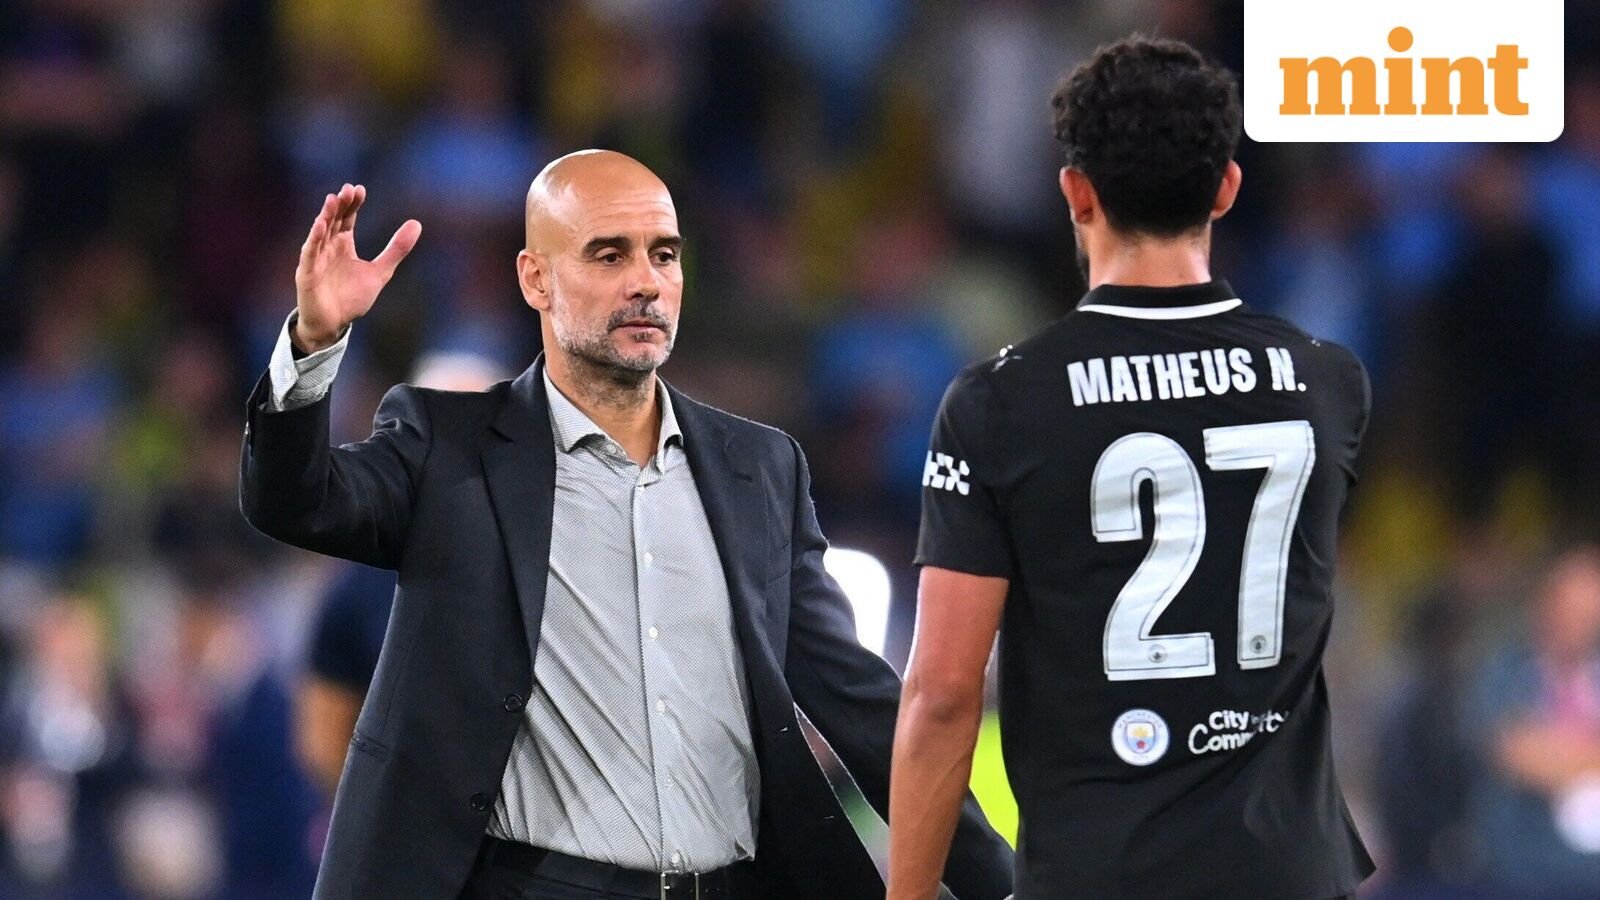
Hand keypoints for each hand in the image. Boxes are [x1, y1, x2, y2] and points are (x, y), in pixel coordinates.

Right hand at [293, 184, 420, 351]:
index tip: (360, 189)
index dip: (352, 205)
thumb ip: (396, 249)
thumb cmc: (352, 298)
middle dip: (340, 205)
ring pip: (320, 233)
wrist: (334, 324)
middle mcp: (328, 248)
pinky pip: (310, 254)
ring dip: (326, 216)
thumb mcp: (380, 272)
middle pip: (334, 221)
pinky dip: (314, 240)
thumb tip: (417, 223)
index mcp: (343, 245)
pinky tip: (320, 225)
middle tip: (348, 189)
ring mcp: (316, 259)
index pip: (347, 219)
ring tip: (333, 200)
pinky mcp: (307, 274)